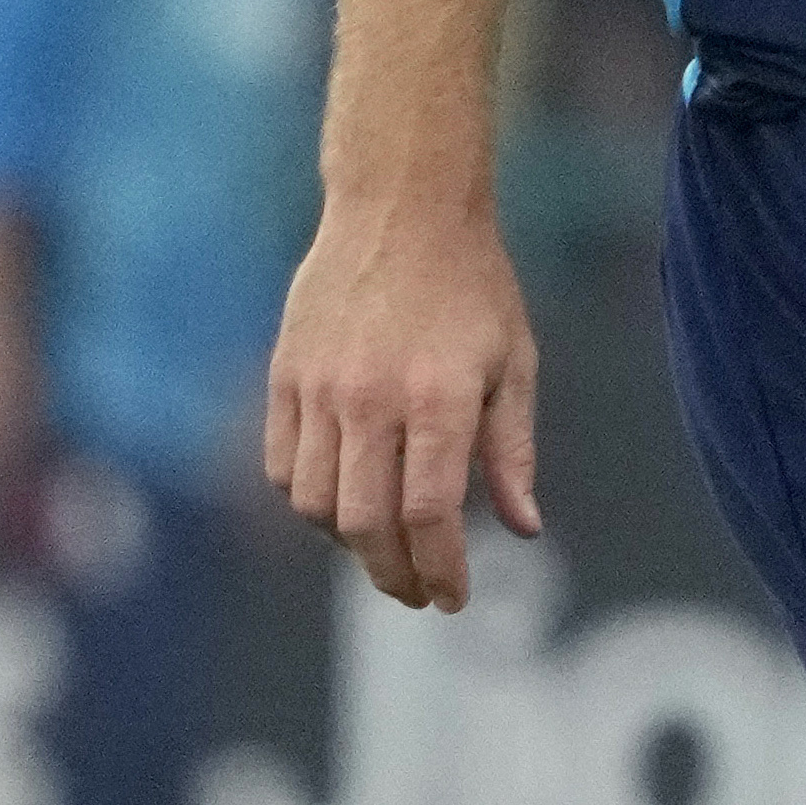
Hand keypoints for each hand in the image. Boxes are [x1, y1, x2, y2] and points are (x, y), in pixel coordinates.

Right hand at [265, 194, 544, 610]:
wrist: (402, 206)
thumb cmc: (473, 286)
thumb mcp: (516, 361)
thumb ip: (513, 451)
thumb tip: (522, 528)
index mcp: (440, 397)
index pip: (429, 514)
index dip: (440, 569)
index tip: (452, 597)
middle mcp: (372, 399)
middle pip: (366, 523)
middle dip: (394, 574)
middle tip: (419, 591)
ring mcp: (320, 388)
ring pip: (316, 505)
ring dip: (349, 542)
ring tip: (385, 544)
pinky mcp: (285, 376)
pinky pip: (283, 466)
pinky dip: (308, 501)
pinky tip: (342, 502)